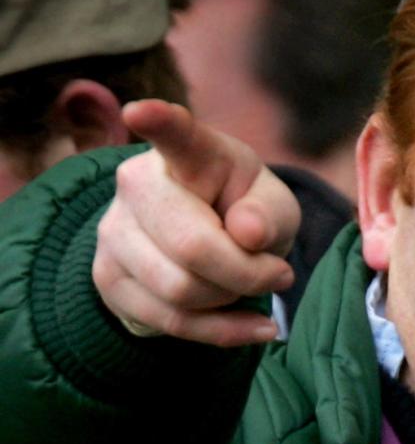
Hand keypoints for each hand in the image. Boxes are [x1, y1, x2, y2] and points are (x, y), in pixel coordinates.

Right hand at [93, 100, 300, 346]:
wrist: (209, 250)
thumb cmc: (247, 214)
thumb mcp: (276, 209)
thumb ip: (269, 215)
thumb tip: (247, 234)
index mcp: (190, 155)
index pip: (175, 136)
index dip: (159, 122)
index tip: (141, 111)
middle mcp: (138, 184)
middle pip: (192, 246)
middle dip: (248, 274)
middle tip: (278, 273)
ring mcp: (114, 232)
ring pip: (180, 290)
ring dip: (231, 299)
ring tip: (247, 285)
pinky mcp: (108, 278)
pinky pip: (170, 321)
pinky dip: (222, 331)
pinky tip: (252, 327)